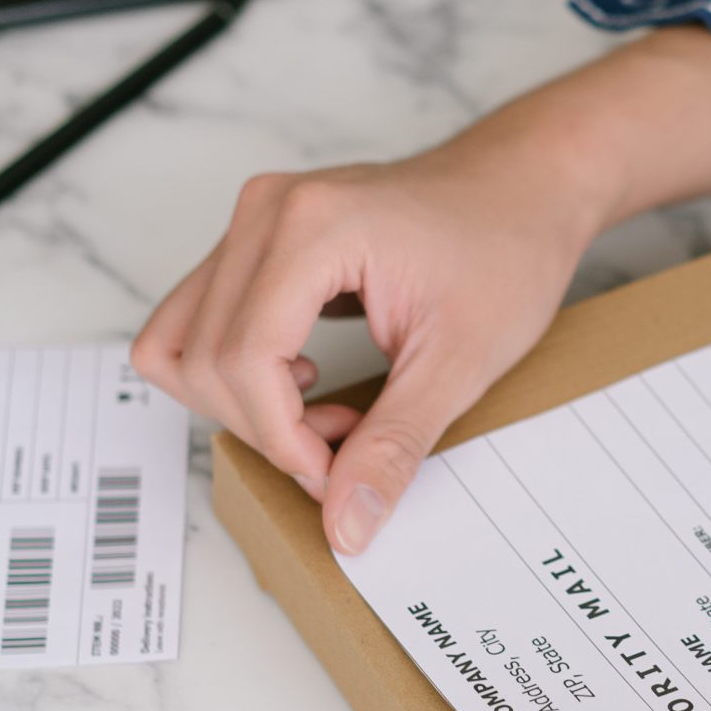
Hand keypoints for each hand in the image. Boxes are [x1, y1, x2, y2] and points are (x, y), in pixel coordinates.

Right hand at [133, 25, 710, 555]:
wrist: (527, 186)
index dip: (282, 440)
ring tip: (330, 414)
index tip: (338, 473)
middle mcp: (264, 212)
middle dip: (268, 428)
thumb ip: (395, 445)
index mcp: (311, 228)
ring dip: (243, 404)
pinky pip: (202, 322)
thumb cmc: (509, 248)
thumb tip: (345, 525)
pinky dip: (240, 373)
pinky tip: (309, 381)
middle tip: (348, 445)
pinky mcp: (255, 238)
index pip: (242, 362)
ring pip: (183, 344)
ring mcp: (252, 219)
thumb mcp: (462, 361)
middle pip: (202, 360)